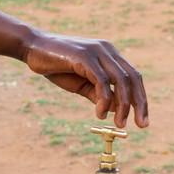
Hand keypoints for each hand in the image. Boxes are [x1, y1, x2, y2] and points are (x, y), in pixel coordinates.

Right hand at [22, 31, 148, 127]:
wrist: (32, 48)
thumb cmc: (56, 65)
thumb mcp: (81, 84)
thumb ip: (98, 93)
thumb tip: (116, 108)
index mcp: (109, 55)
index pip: (133, 77)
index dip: (140, 98)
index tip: (141, 119)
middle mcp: (107, 50)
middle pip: (133, 78)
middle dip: (139, 103)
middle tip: (141, 125)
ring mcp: (97, 51)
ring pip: (121, 80)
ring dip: (123, 105)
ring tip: (119, 124)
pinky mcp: (85, 56)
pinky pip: (102, 80)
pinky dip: (104, 99)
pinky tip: (99, 113)